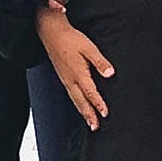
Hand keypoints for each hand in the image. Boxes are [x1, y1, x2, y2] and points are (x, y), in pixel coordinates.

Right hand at [41, 14, 113, 128]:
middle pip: (81, 102)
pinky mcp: (63, 77)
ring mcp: (65, 79)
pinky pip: (71, 95)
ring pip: (75, 100)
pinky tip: (80, 106)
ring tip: (89, 122)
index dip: (98, 104)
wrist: (51, 33)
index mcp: (78, 73)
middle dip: (89, 115)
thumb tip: (110, 74)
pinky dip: (77, 104)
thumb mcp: (89, 48)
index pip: (91, 93)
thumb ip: (100, 62)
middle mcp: (70, 80)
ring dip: (83, 112)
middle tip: (95, 127)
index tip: (105, 114)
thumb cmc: (70, 39)